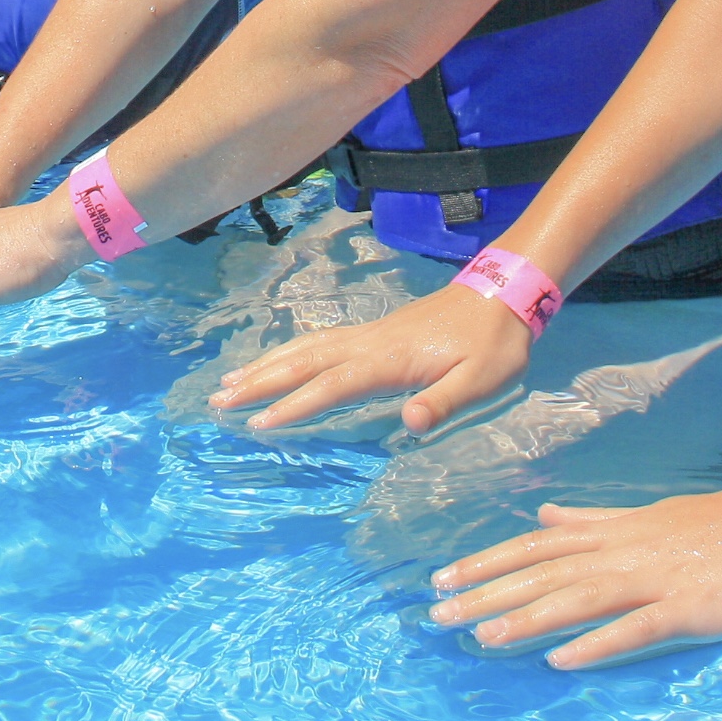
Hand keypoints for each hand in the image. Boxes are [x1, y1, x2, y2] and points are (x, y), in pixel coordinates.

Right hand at [212, 284, 530, 432]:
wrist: (501, 295)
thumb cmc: (493, 344)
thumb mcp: (482, 379)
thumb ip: (443, 401)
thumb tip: (409, 425)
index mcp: (390, 360)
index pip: (332, 385)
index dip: (293, 405)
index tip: (259, 422)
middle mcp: (369, 343)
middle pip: (304, 361)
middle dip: (261, 381)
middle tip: (220, 399)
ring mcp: (368, 334)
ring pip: (306, 348)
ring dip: (268, 364)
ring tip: (233, 381)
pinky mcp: (373, 332)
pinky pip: (320, 342)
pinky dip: (290, 351)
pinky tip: (278, 360)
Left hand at [427, 478, 721, 667]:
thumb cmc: (721, 523)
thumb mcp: (648, 515)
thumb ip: (594, 521)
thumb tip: (546, 516)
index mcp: (611, 533)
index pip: (533, 546)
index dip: (485, 562)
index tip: (441, 577)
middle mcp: (621, 553)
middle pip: (541, 574)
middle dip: (485, 593)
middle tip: (435, 612)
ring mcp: (653, 580)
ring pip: (575, 599)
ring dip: (525, 618)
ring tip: (481, 635)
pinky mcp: (688, 609)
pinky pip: (635, 629)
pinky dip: (597, 643)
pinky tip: (561, 659)